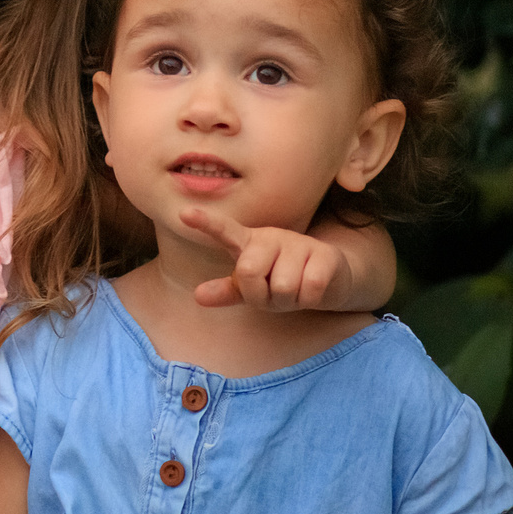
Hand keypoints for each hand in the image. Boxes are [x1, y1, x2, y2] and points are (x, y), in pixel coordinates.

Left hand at [186, 208, 358, 311]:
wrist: (328, 280)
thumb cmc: (281, 280)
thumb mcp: (252, 287)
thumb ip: (227, 290)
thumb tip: (198, 296)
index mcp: (248, 243)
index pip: (224, 231)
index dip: (205, 223)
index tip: (184, 213)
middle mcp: (272, 237)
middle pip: (249, 271)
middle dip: (260, 295)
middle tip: (272, 293)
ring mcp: (299, 243)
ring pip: (282, 286)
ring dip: (288, 300)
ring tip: (295, 291)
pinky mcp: (326, 254)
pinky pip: (309, 289)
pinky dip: (309, 300)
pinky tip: (312, 290)